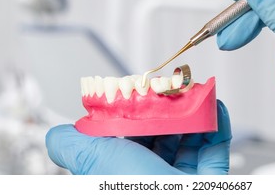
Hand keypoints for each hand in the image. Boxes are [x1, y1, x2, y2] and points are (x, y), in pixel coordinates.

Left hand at [45, 100, 230, 173]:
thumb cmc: (141, 191)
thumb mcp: (99, 162)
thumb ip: (75, 147)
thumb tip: (57, 134)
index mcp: (124, 173)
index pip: (128, 136)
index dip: (135, 113)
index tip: (142, 93)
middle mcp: (151, 177)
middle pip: (161, 135)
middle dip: (168, 109)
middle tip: (173, 90)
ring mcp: (181, 180)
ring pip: (189, 139)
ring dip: (193, 113)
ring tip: (194, 94)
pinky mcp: (209, 181)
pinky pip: (216, 149)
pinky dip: (217, 126)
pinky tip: (214, 107)